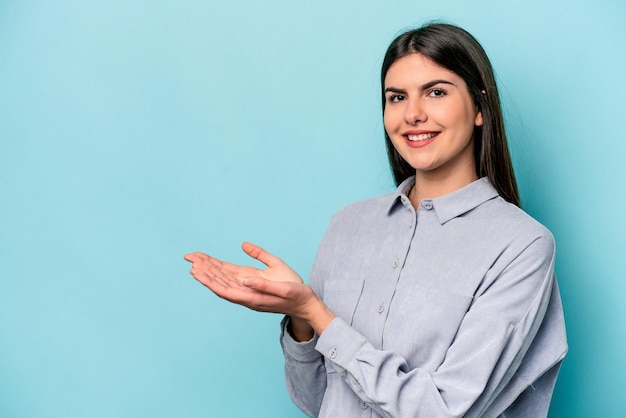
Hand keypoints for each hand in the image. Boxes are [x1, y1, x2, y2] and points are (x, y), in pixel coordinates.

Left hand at [184, 243, 334, 336]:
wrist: (305, 305)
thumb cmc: (296, 294)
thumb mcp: (284, 287)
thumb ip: (264, 284)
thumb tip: (244, 279)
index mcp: (252, 297)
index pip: (224, 288)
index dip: (209, 279)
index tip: (196, 270)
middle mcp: (247, 296)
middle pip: (220, 283)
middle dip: (204, 271)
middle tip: (189, 258)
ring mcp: (248, 292)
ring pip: (224, 281)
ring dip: (210, 270)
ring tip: (195, 259)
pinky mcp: (252, 288)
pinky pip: (232, 280)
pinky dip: (220, 272)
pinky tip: (212, 266)